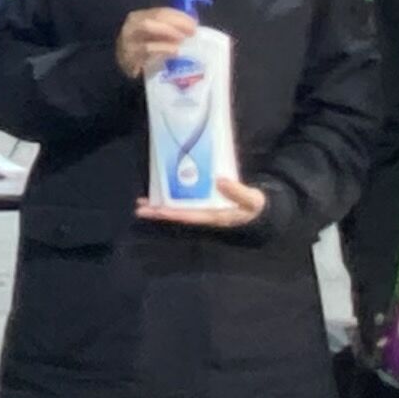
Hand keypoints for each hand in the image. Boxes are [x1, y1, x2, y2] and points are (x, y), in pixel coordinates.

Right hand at [113, 7, 199, 78]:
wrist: (124, 66)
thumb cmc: (142, 48)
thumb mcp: (153, 36)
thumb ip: (167, 28)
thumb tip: (192, 26)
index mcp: (139, 16)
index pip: (161, 12)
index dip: (179, 16)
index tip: (194, 23)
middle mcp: (131, 25)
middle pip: (154, 18)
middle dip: (175, 23)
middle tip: (191, 32)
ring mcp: (128, 39)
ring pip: (147, 29)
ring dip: (168, 33)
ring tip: (183, 40)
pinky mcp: (129, 55)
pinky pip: (147, 49)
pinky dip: (163, 48)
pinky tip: (175, 52)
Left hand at [138, 173, 267, 230]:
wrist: (259, 211)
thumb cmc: (255, 208)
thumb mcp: (252, 201)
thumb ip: (238, 192)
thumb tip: (220, 181)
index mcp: (214, 216)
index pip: (190, 216)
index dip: (173, 213)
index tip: (158, 211)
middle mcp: (204, 215)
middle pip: (178, 214)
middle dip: (159, 212)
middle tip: (139, 208)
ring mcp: (202, 210)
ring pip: (177, 209)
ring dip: (160, 206)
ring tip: (142, 202)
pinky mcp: (203, 203)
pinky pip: (183, 202)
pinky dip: (171, 198)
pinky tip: (159, 192)